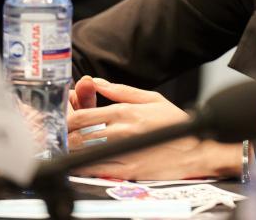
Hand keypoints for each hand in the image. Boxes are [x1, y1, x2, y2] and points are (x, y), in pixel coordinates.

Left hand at [66, 78, 204, 179]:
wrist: (195, 150)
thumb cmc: (175, 124)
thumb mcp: (152, 98)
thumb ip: (120, 90)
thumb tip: (97, 82)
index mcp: (125, 111)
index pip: (82, 114)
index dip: (66, 116)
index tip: (62, 118)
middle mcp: (120, 131)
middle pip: (77, 134)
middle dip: (63, 134)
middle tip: (60, 134)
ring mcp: (122, 153)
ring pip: (82, 152)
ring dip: (70, 149)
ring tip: (68, 147)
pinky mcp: (126, 171)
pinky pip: (95, 170)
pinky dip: (82, 167)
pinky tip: (78, 163)